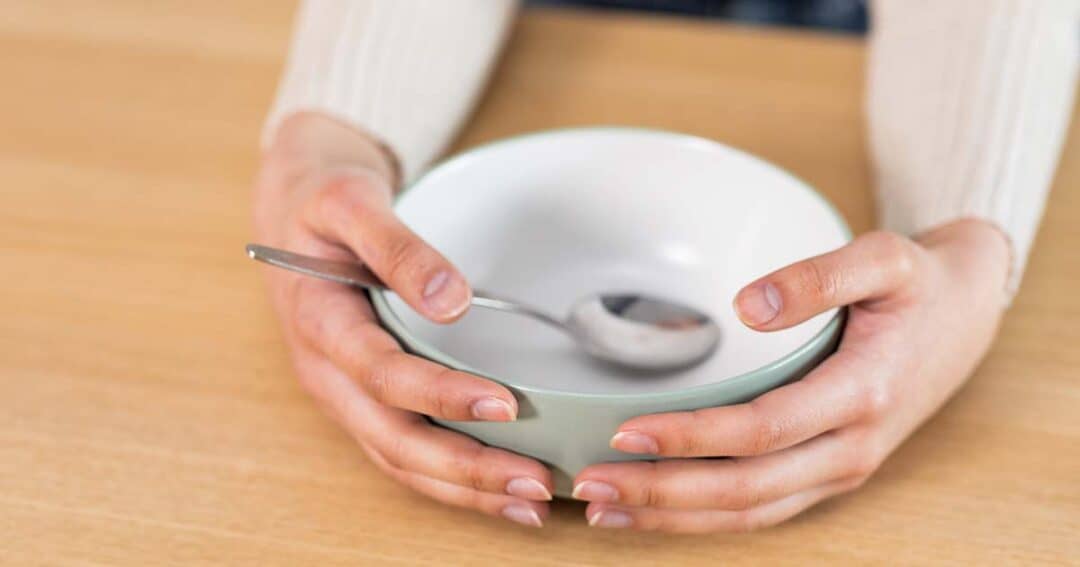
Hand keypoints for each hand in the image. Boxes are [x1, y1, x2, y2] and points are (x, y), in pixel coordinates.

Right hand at [254, 113, 552, 526]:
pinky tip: (498, 490)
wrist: (291, 209)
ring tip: (530, 502)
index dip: (441, 394)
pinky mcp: (361, 400)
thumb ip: (397, 248)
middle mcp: (326, 373)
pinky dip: (449, 478)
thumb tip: (450, 299)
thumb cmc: (323, 202)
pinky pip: (400, 452)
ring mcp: (341, 394)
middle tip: (535, 482)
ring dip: (463, 487)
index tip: (505, 404)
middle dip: (465, 467)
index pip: (382, 374)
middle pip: (393, 437)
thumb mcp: (351, 202)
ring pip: (398, 459)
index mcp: (319, 323)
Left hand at [572, 220, 1009, 531]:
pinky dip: (705, 517)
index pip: (762, 431)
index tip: (626, 432)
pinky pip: (762, 510)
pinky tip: (656, 509)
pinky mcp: (829, 474)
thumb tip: (748, 305)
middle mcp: (852, 447)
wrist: (966, 317)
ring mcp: (842, 469)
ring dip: (675, 516)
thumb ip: (818, 277)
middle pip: (745, 488)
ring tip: (604, 508)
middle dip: (663, 492)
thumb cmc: (919, 288)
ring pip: (750, 513)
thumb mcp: (884, 258)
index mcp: (863, 393)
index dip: (692, 437)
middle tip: (591, 484)